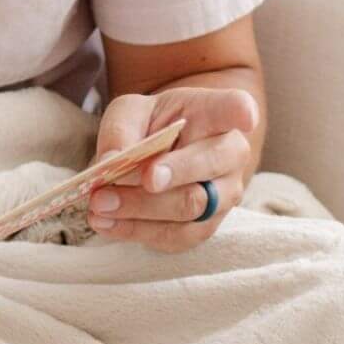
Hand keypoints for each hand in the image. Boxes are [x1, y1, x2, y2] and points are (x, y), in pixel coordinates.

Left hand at [88, 86, 260, 250]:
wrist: (156, 154)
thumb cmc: (149, 126)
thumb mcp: (129, 113)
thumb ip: (120, 130)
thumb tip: (110, 161)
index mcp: (217, 114)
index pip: (236, 108)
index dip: (241, 112)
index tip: (243, 116)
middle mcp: (230, 156)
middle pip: (209, 165)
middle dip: (173, 172)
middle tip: (135, 176)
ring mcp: (222, 196)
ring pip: (191, 207)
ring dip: (141, 208)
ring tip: (99, 203)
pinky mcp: (202, 227)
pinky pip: (174, 236)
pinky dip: (135, 231)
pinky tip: (105, 222)